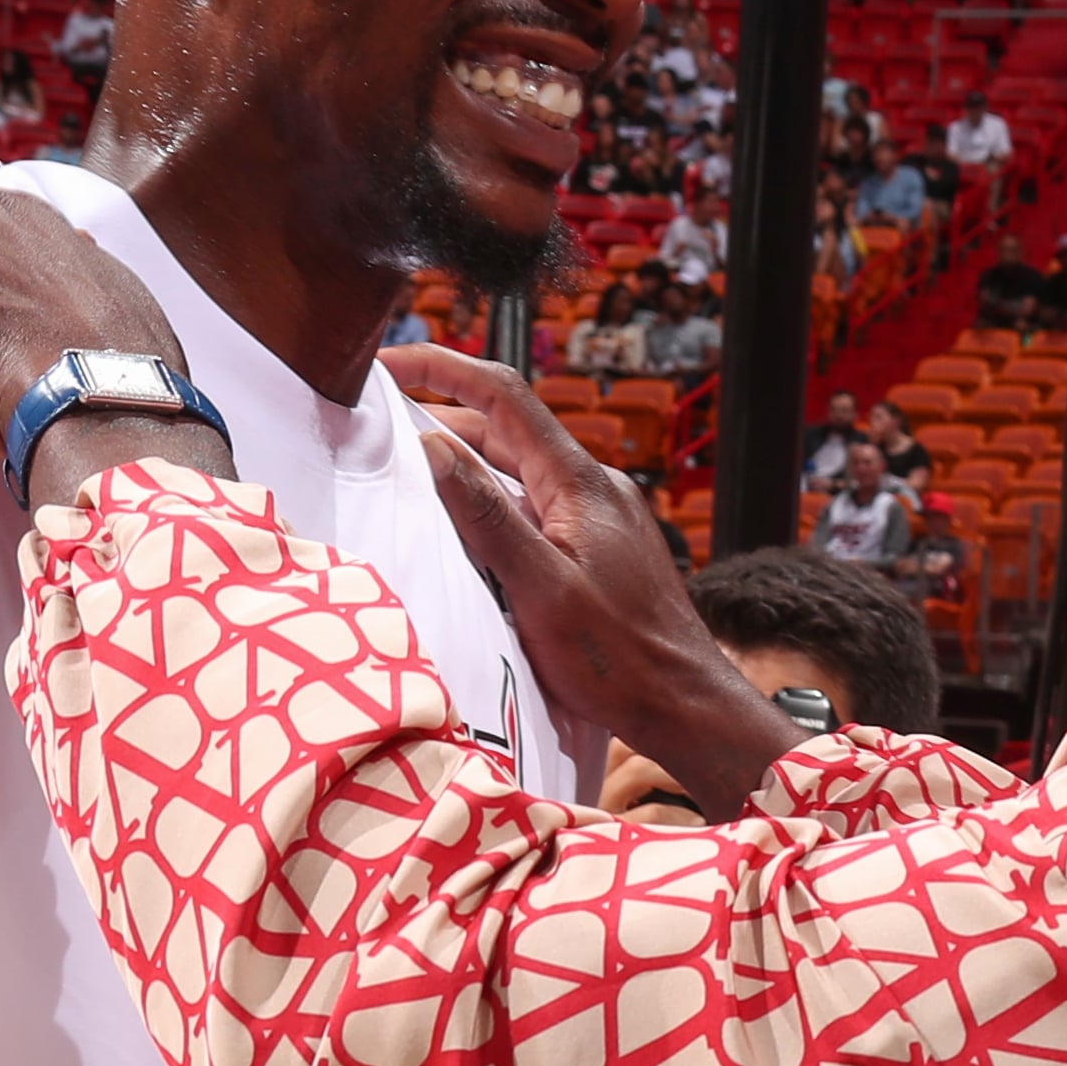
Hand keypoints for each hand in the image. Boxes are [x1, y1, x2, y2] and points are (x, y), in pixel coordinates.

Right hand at [379, 345, 802, 822]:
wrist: (684, 704)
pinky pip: (538, 512)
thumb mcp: (541, 587)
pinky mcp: (601, 552)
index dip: (445, 367)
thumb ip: (487, 516)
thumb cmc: (620, 658)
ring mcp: (600, 520)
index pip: (505, 397)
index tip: (392, 361)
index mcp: (579, 484)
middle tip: (382, 426)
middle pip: (508, 434)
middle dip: (444, 419)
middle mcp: (593, 489)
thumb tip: (435, 446)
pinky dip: (495, 507)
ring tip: (409, 475)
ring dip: (467, 468)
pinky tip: (466, 533)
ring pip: (521, 476)